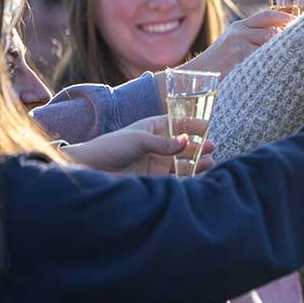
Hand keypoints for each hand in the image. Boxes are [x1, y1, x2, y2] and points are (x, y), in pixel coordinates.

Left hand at [63, 116, 215, 175]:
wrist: (91, 170)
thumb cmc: (111, 147)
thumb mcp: (139, 140)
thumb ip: (164, 143)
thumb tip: (186, 141)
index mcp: (151, 128)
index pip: (176, 123)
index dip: (192, 124)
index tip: (207, 126)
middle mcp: (156, 145)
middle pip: (182, 144)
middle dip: (197, 145)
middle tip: (212, 147)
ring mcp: (155, 162)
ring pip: (181, 161)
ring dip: (195, 162)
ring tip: (209, 163)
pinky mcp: (153, 178)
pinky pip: (174, 177)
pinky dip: (186, 176)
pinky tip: (197, 176)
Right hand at [180, 9, 295, 84]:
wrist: (194, 77)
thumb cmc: (218, 66)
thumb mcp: (232, 46)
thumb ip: (252, 40)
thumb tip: (281, 41)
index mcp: (239, 27)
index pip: (268, 16)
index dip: (286, 18)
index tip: (303, 24)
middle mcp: (239, 32)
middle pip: (273, 31)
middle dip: (290, 39)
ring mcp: (237, 44)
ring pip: (270, 45)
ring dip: (285, 54)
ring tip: (299, 62)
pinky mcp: (237, 58)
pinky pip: (262, 60)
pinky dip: (274, 65)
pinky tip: (283, 72)